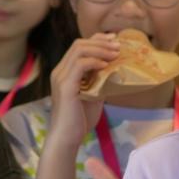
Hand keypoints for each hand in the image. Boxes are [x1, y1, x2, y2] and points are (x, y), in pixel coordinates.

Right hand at [49, 34, 121, 148]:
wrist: (67, 138)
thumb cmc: (80, 120)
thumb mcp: (94, 96)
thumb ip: (100, 82)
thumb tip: (115, 71)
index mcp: (65, 72)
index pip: (79, 47)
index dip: (97, 40)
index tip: (114, 40)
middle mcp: (60, 72)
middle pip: (79, 44)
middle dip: (101, 42)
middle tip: (118, 45)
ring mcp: (61, 78)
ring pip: (79, 50)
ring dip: (100, 49)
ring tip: (116, 53)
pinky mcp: (65, 87)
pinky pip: (80, 65)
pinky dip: (94, 62)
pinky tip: (106, 65)